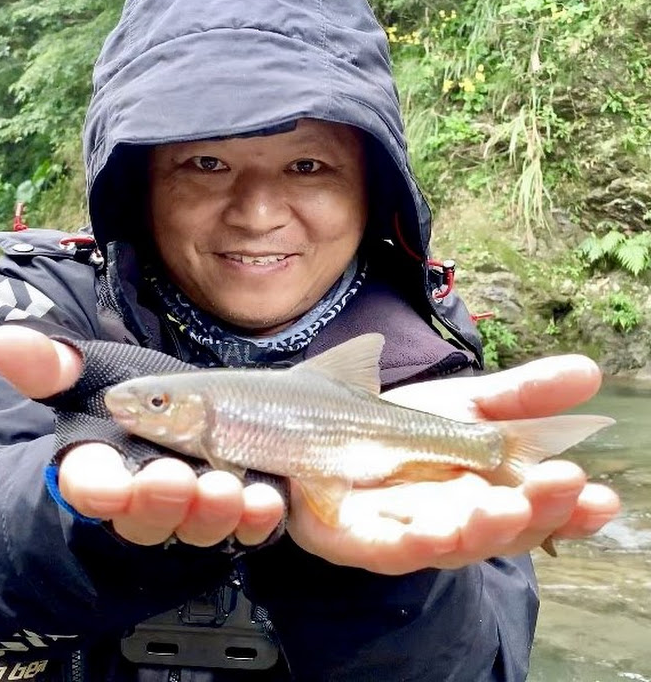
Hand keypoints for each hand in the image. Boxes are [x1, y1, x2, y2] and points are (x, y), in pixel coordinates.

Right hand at [0, 325, 283, 546]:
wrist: (179, 430)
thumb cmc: (129, 409)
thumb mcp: (92, 378)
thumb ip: (51, 367)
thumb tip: (1, 341)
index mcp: (100, 469)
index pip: (88, 484)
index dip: (94, 486)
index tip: (104, 484)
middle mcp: (142, 502)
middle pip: (144, 513)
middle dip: (157, 499)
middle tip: (171, 479)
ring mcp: (189, 515)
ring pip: (196, 525)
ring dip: (210, 511)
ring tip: (226, 489)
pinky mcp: (232, 520)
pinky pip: (246, 528)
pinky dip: (257, 518)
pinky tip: (269, 500)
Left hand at [286, 354, 620, 574]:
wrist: (318, 434)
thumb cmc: (397, 429)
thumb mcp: (463, 405)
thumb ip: (518, 396)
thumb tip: (589, 372)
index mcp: (487, 494)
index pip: (538, 509)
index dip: (571, 509)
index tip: (602, 498)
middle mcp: (455, 522)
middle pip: (503, 528)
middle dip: (537, 510)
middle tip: (562, 483)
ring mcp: (408, 534)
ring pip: (452, 543)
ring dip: (482, 529)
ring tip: (507, 507)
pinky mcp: (358, 540)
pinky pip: (387, 547)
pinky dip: (412, 542)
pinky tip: (434, 531)